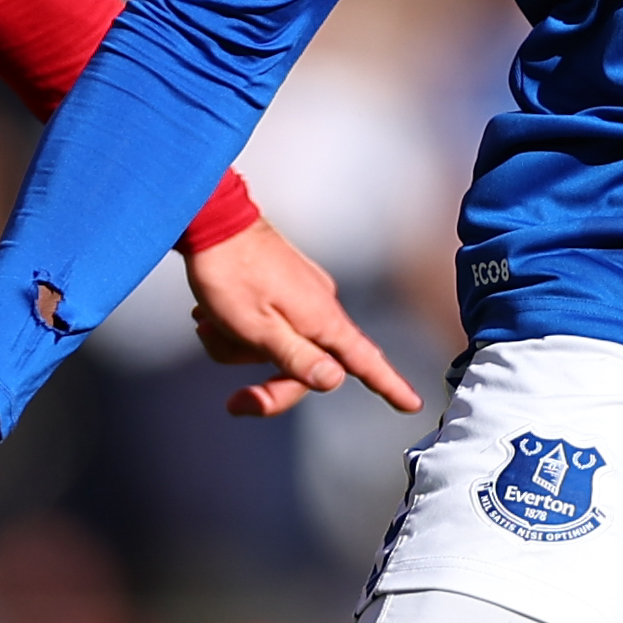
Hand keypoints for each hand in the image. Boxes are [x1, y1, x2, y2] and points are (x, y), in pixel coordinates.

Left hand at [181, 216, 423, 420]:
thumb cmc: (231, 273)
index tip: (411, 402)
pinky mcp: (284, 286)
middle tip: (237, 401)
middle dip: (269, 382)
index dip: (391, 386)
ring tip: (211, 327)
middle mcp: (320, 307)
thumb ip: (299, 359)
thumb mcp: (260, 329)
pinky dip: (238, 327)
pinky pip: (267, 324)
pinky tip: (212, 316)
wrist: (212, 220)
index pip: (366, 362)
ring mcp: (303, 295)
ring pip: (279, 346)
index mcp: (322, 320)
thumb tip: (334, 379)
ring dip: (241, 348)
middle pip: (309, 367)